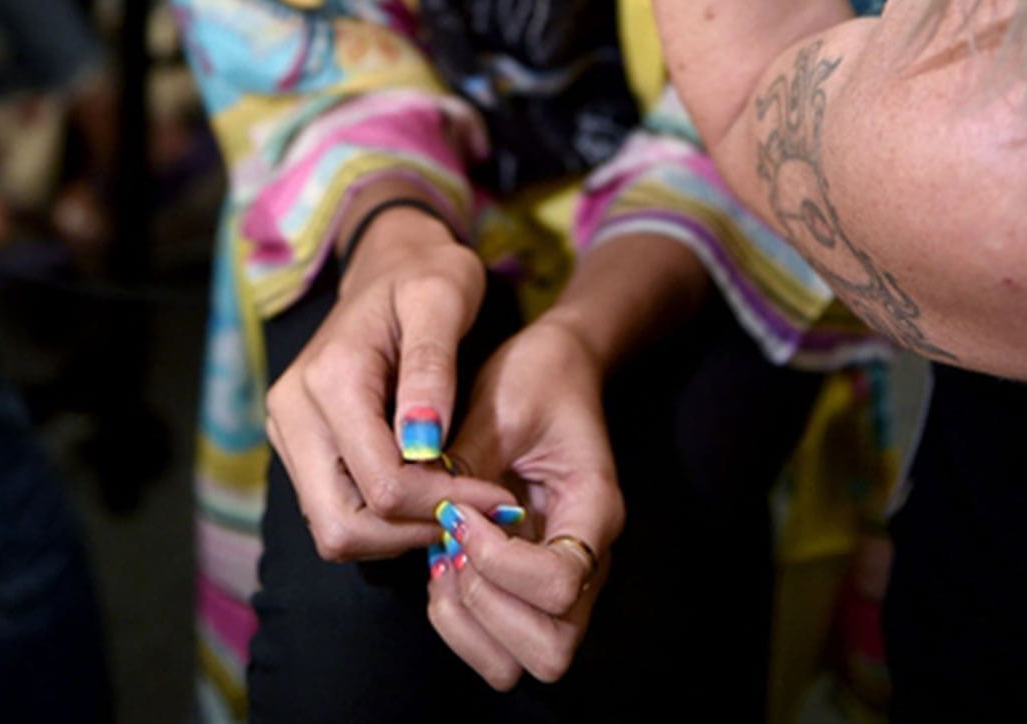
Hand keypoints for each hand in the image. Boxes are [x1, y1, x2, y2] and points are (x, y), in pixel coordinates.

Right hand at [265, 205, 508, 560]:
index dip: (442, 503)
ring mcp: (289, 430)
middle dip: (413, 531)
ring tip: (457, 500)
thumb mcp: (445, 298)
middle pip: (343, 526)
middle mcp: (294, 410)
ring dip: (398, 532)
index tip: (499, 498)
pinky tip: (429, 490)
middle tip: (475, 511)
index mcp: (330, 377)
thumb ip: (433, 369)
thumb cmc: (427, 273)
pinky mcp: (298, 443)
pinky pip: (334, 510)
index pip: (381, 484)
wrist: (391, 259)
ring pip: (335, 529)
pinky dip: (382, 519)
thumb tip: (425, 447)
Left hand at [426, 312, 623, 689]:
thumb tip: (432, 512)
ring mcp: (560, 578)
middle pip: (551, 649)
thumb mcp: (500, 401)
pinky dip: (460, 619)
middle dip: (486, 606)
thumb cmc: (533, 377)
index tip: (461, 513)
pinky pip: (499, 642)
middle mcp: (587, 560)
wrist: (553, 367)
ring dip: (471, 622)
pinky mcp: (526, 583)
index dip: (500, 562)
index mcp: (594, 510)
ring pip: (525, 660)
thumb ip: (468, 461)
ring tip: (443, 559)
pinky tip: (441, 561)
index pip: (561, 585)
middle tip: (451, 546)